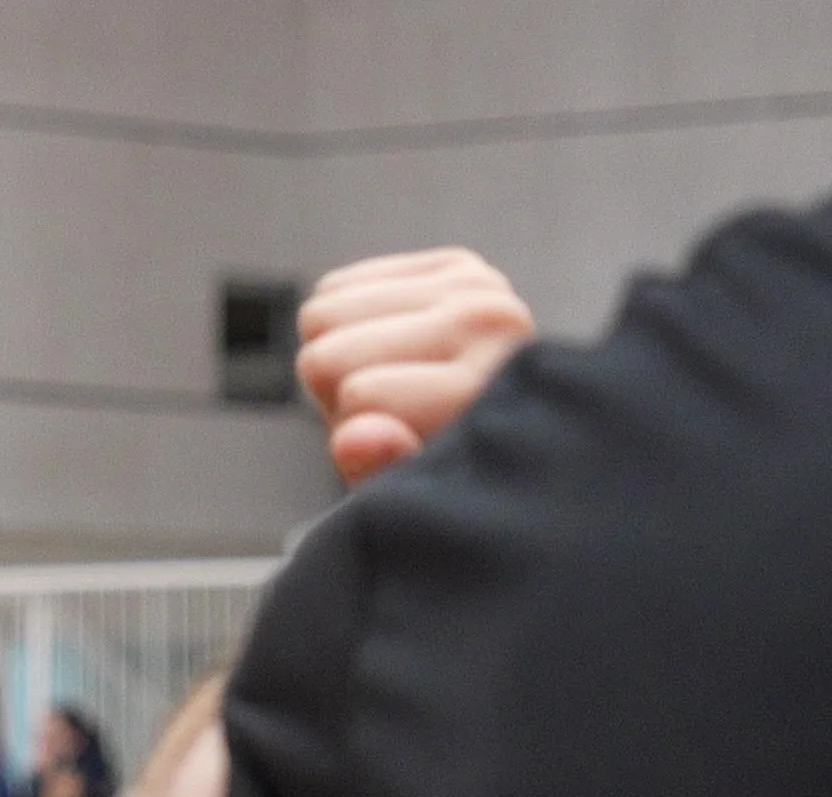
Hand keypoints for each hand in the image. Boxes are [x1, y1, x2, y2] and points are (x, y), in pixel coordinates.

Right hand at [297, 248, 534, 485]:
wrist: (510, 438)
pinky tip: (390, 350)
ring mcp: (475, 283)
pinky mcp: (452, 265)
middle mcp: (490, 319)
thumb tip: (354, 437)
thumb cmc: (446, 476)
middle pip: (327, 355)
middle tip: (394, 414)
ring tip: (395, 382)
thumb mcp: (408, 497)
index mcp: (487, 385)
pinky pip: (334, 288)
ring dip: (340, 355)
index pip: (361, 393)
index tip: (397, 443)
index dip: (354, 433)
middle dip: (340, 393)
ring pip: (322, 315)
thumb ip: (382, 468)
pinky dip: (345, 324)